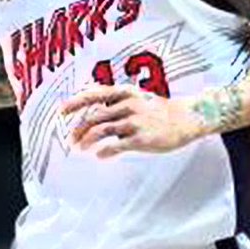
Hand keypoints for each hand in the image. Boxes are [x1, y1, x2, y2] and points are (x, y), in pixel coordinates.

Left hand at [59, 84, 206, 157]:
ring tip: (81, 149)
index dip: (75, 103)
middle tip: (71, 140)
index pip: (94, 95)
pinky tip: (100, 156)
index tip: (61, 112)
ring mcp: (135, 121)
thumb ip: (117, 102)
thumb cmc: (161, 109)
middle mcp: (127, 104)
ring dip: (87, 141)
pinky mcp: (142, 139)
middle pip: (94, 117)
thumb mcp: (138, 97)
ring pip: (101, 130)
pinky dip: (104, 152)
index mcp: (125, 93)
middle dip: (78, 130)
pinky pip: (116, 146)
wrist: (188, 118)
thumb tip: (96, 110)